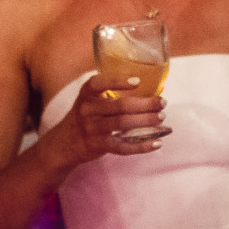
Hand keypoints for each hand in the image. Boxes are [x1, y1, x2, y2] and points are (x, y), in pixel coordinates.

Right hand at [51, 75, 166, 164]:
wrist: (66, 142)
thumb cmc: (87, 115)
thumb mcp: (92, 100)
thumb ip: (112, 94)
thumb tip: (151, 92)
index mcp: (87, 94)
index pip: (98, 83)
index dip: (118, 82)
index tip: (138, 81)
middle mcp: (87, 110)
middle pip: (120, 106)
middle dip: (145, 104)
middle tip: (162, 103)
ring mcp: (92, 129)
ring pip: (123, 124)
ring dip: (146, 121)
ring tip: (161, 117)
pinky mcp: (98, 146)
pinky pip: (122, 147)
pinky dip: (141, 146)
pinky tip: (156, 143)